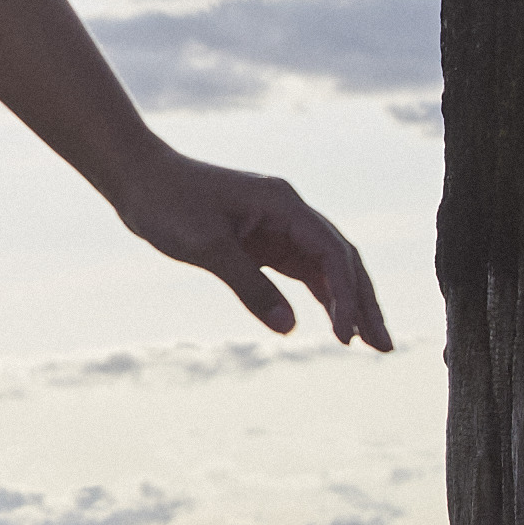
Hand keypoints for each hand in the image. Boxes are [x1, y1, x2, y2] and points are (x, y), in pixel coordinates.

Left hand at [114, 145, 394, 348]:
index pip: (332, 252)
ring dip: (348, 303)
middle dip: (365, 303)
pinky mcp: (264, 240)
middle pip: (342, 260)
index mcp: (284, 204)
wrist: (138, 178)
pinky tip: (333, 324)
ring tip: (369, 342)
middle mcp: (290, 212)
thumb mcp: (208, 249)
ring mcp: (279, 226)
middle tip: (385, 346)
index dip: (346, 295)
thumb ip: (251, 287)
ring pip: (327, 268)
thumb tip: (291, 329)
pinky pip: (303, 271)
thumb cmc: (168, 204)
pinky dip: (321, 296)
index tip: (345, 335)